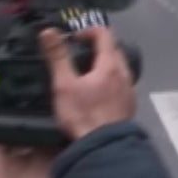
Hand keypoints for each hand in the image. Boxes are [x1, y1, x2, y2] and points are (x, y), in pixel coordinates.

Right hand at [39, 26, 135, 140]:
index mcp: (110, 65)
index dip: (87, 31)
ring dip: (103, 64)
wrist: (104, 146)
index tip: (72, 39)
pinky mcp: (129, 103)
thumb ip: (57, 57)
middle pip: (113, 49)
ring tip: (84, 73)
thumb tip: (48, 32)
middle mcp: (125, 73)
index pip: (104, 34)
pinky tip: (96, 92)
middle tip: (76, 54)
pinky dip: (109, 79)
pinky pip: (120, 83)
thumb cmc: (83, 114)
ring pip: (118, 67)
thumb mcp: (64, 85)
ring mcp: (129, 89)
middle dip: (96, 46)